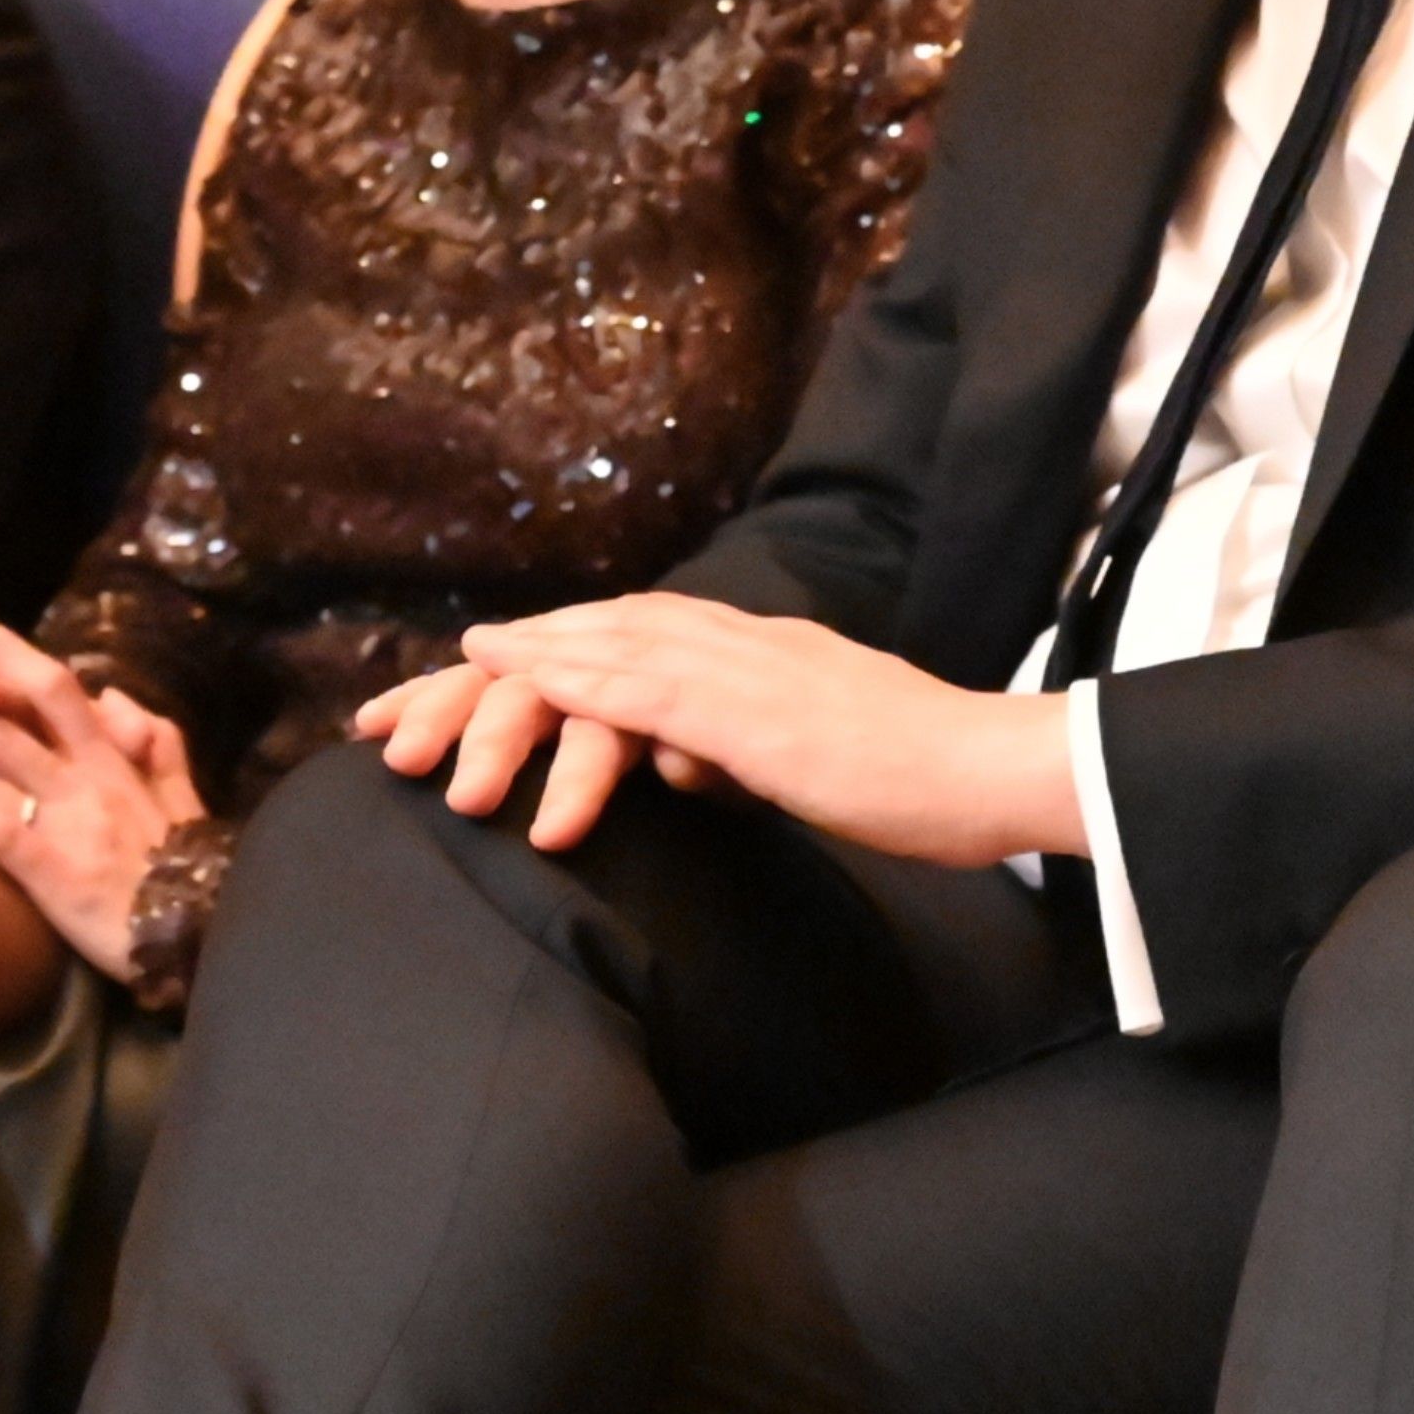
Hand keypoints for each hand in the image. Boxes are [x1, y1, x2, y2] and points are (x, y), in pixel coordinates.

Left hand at [0, 613, 203, 976]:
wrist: (212, 937)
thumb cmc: (195, 878)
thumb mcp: (185, 800)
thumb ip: (155, 745)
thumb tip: (114, 697)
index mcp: (117, 755)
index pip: (52, 684)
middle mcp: (89, 771)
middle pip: (5, 706)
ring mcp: (69, 812)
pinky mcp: (52, 862)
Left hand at [402, 598, 1079, 869]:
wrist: (998, 772)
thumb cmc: (923, 781)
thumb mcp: (811, 765)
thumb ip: (738, 751)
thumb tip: (674, 763)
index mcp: (761, 654)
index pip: (633, 640)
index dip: (548, 652)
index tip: (473, 674)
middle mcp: (746, 643)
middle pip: (602, 633)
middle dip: (503, 657)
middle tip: (416, 688)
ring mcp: (751, 671)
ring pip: (612, 649)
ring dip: (520, 662)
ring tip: (444, 682)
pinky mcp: (759, 715)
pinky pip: (652, 689)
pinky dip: (580, 681)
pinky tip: (526, 684)